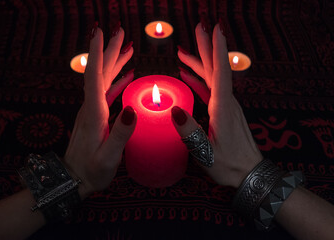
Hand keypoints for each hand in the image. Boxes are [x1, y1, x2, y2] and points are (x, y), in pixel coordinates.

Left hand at [64, 24, 136, 197]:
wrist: (74, 180)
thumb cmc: (91, 171)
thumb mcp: (107, 157)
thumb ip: (120, 134)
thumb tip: (132, 109)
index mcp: (94, 114)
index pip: (94, 77)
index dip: (97, 54)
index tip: (100, 33)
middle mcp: (91, 108)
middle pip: (99, 73)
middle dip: (109, 50)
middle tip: (120, 31)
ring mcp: (92, 111)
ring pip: (103, 80)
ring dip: (114, 62)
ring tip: (127, 47)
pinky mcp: (96, 116)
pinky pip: (107, 92)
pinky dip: (117, 80)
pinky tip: (127, 75)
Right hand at [172, 21, 261, 187]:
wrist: (249, 173)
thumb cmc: (229, 165)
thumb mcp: (206, 153)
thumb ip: (190, 132)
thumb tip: (175, 110)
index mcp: (223, 109)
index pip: (220, 73)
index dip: (217, 51)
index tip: (215, 30)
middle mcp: (227, 102)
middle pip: (216, 69)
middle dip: (207, 47)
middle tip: (198, 28)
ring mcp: (227, 106)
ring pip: (212, 77)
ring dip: (200, 62)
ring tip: (184, 51)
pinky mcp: (224, 111)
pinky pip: (211, 90)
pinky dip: (199, 80)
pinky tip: (188, 75)